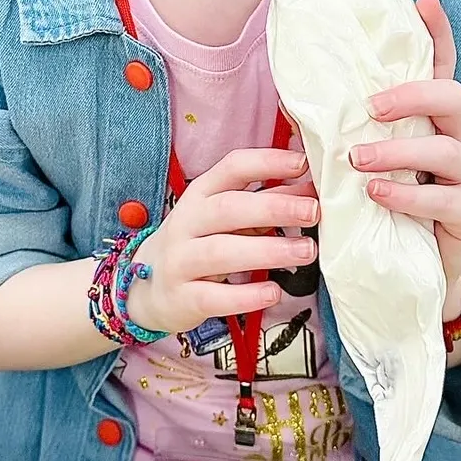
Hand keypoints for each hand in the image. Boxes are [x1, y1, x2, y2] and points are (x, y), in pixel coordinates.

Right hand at [126, 149, 319, 336]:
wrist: (147, 289)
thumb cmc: (198, 244)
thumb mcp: (226, 218)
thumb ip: (264, 202)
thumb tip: (310, 188)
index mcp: (200, 194)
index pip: (232, 167)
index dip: (267, 162)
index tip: (303, 164)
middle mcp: (187, 222)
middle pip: (228, 208)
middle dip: (273, 207)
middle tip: (313, 211)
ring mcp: (180, 260)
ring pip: (222, 251)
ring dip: (268, 250)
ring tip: (306, 251)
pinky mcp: (183, 297)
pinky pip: (214, 296)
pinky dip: (246, 295)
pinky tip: (273, 291)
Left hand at [350, 0, 460, 316]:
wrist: (414, 271)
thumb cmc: (385, 204)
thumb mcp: (363, 162)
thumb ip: (343, 131)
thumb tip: (295, 99)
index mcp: (432, 118)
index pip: (441, 66)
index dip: (437, 33)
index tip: (424, 0)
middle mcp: (460, 139)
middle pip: (453, 96)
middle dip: (412, 94)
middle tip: (371, 107)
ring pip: (447, 147)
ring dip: (397, 151)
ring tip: (358, 161)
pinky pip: (444, 198)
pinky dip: (406, 193)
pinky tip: (377, 195)